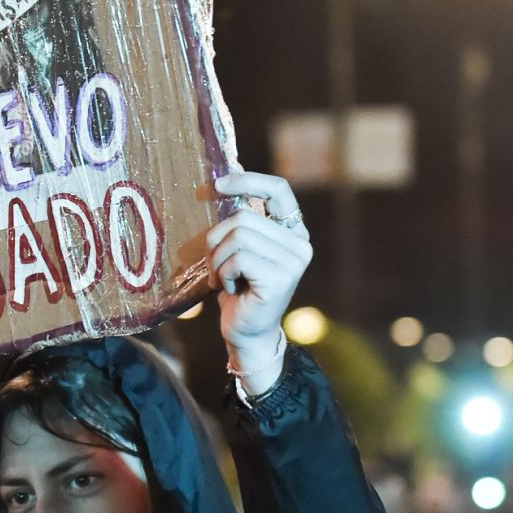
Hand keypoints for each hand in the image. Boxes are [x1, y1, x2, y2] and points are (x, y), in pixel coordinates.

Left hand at [206, 170, 312, 377]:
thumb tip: (224, 179)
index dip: (248, 181)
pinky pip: (237, 259)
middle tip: (213, 264)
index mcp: (292, 231)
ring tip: (222, 278)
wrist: (246, 333)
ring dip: (217, 259)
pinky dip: (223, 273)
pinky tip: (231, 289)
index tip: (217, 185)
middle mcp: (300, 243)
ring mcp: (294, 261)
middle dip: (216, 240)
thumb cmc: (239, 288)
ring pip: (238, 236)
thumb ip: (240, 220)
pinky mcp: (280, 278)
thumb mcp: (240, 248)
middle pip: (243, 217)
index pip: (278, 189)